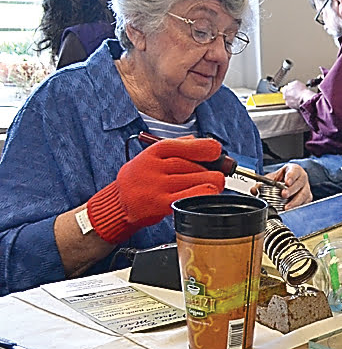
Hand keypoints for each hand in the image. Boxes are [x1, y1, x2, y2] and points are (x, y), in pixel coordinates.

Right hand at [86, 137, 224, 243]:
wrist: (118, 203)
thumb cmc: (141, 179)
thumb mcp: (153, 157)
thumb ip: (178, 147)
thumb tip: (206, 143)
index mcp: (153, 152)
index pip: (185, 145)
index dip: (206, 148)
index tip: (216, 151)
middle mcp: (153, 167)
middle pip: (195, 165)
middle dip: (211, 170)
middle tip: (215, 174)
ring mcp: (156, 186)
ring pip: (199, 179)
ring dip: (212, 183)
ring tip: (211, 185)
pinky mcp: (160, 204)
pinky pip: (192, 196)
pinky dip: (206, 193)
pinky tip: (209, 192)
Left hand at [254, 164, 311, 209]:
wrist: (287, 184)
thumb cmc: (281, 179)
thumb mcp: (271, 179)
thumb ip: (262, 183)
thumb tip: (254, 190)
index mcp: (294, 170)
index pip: (295, 171)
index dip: (291, 177)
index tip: (287, 182)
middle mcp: (302, 178)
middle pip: (300, 184)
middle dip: (292, 190)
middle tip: (284, 195)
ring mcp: (306, 189)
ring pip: (304, 195)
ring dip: (295, 202)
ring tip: (286, 207)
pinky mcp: (307, 198)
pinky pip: (305, 203)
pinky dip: (298, 207)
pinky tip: (291, 210)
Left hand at [281, 80, 312, 108]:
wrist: (306, 99)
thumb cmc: (302, 91)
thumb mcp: (296, 83)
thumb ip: (291, 84)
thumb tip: (291, 84)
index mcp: (285, 89)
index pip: (284, 88)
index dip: (289, 88)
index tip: (292, 88)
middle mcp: (285, 96)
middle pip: (286, 94)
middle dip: (290, 94)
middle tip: (295, 93)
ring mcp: (287, 102)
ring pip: (289, 99)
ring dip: (292, 99)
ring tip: (298, 97)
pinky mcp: (291, 106)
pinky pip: (292, 104)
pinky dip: (294, 103)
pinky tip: (298, 101)